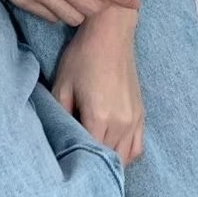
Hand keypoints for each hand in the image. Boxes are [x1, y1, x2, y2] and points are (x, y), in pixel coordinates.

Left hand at [52, 6, 144, 164]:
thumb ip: (59, 115)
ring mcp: (135, 120)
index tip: (64, 160)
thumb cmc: (83, 56)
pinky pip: (137, 147)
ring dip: (110, 161)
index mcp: (100, 117)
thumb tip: (56, 138)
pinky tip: (111, 149)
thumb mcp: (62, 85)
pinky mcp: (141, 114)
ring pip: (124, 158)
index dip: (76, 159)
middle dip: (92, 163)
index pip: (89, 154)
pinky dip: (125, 154)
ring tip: (93, 159)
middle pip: (108, 159)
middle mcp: (121, 123)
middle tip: (76, 162)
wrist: (110, 33)